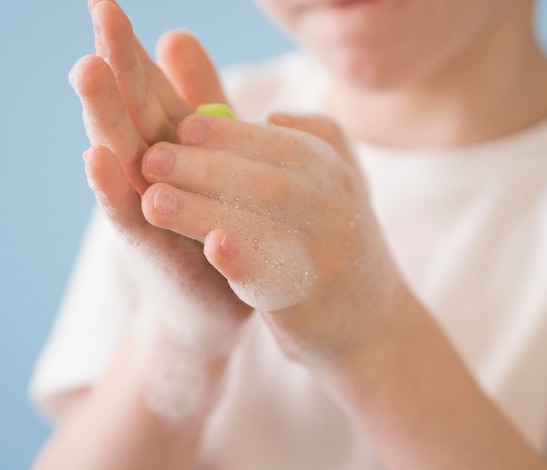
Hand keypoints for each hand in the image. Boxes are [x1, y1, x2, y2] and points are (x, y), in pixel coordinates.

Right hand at [72, 0, 251, 333]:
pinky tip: (99, 158)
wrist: (213, 302)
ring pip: (121, 157)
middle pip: (130, 113)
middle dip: (115, 65)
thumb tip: (175, 33)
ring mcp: (146, 209)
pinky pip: (131, 216)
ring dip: (104, 117)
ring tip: (89, 70)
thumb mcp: (211, 154)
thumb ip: (198, 97)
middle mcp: (150, 171)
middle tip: (101, 12)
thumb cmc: (212, 222)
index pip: (147, 90)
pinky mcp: (151, 250)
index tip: (111, 3)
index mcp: (169, 146)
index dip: (131, 49)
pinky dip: (115, 189)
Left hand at [140, 111, 406, 362]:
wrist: (371, 320)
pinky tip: (210, 248)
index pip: (279, 143)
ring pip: (262, 225)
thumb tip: (273, 115)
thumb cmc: (338, 244)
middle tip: (151, 159)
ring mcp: (326, 257)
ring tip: (154, 202)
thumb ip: (314, 143)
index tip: (181, 126)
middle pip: (266, 180)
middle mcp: (336, 211)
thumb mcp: (343, 187)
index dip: (226, 134)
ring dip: (202, 210)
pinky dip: (241, 259)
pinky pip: (272, 275)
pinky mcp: (310, 302)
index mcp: (336, 176)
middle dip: (204, 167)